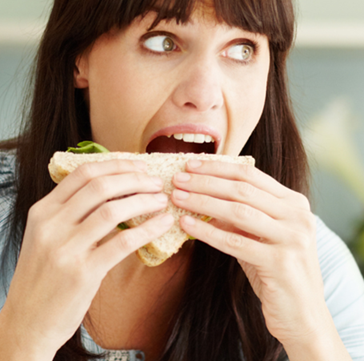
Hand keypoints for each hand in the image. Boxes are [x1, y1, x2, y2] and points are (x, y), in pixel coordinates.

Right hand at [0, 160, 174, 359]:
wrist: (26, 321)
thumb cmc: (40, 280)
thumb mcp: (43, 238)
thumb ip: (66, 215)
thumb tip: (107, 193)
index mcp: (41, 212)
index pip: (81, 174)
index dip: (115, 165)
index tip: (138, 166)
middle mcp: (51, 225)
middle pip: (99, 186)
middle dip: (133, 178)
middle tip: (155, 182)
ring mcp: (66, 248)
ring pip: (112, 210)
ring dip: (143, 201)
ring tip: (161, 201)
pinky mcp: (84, 272)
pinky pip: (123, 242)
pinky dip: (148, 229)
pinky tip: (163, 225)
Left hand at [171, 160, 331, 347]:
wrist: (302, 314)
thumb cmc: (275, 272)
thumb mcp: (260, 236)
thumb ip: (240, 214)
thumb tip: (200, 192)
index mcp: (294, 203)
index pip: (250, 174)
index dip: (217, 167)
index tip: (189, 163)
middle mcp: (298, 216)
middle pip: (242, 189)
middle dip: (205, 181)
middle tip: (177, 178)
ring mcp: (292, 238)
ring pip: (238, 212)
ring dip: (202, 202)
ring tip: (177, 197)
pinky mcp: (280, 262)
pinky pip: (235, 242)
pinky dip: (207, 231)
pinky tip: (186, 225)